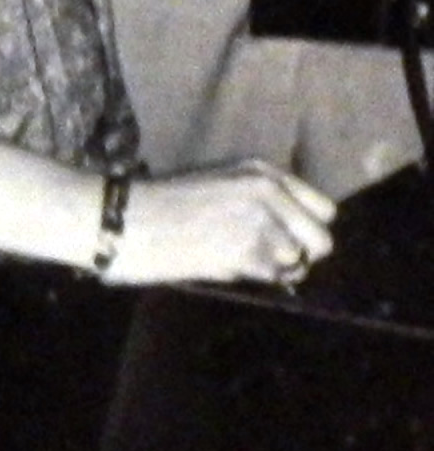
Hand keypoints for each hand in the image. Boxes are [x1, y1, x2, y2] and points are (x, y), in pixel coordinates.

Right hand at [107, 158, 335, 286]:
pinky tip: (225, 265)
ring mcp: (260, 221)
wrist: (128, 218)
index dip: (305, 228)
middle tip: (267, 259)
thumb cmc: (163, 202)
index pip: (322, 208)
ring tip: (238, 260)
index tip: (286, 238)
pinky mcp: (247, 251)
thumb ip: (257, 201)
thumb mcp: (218, 182)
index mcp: (261, 171)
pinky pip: (273, 277)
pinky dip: (255, 278)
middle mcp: (268, 192)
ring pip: (298, 261)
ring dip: (274, 267)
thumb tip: (290, 235)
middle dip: (300, 253)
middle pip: (321, 239)